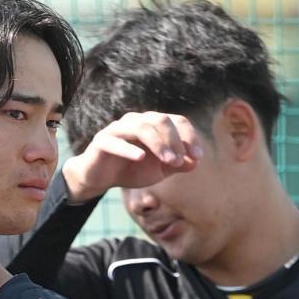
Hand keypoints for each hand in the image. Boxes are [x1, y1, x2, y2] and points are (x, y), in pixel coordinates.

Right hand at [63, 112, 201, 203]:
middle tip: (179, 161)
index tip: (197, 157)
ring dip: (158, 144)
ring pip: (141, 127)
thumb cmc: (131, 170)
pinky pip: (116, 142)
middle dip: (174, 140)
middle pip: (161, 120)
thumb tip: (196, 162)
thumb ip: (177, 165)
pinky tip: (140, 158)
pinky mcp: (102, 141)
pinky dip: (129, 149)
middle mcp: (137, 121)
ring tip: (169, 161)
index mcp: (153, 124)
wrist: (100, 178)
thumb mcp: (159, 170)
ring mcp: (118, 128)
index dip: (189, 137)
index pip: (177, 121)